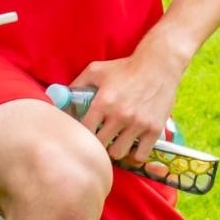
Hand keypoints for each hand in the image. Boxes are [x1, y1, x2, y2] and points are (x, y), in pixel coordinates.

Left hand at [72, 39, 186, 162]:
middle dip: (97, 143)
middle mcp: (120, 115)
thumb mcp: (96, 70)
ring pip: (118, 153)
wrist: (158, 65)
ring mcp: (138, 124)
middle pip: (100, 146)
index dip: (81, 135)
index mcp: (103, 102)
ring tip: (115, 142)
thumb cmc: (125, 67)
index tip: (83, 134)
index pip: (84, 131)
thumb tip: (60, 97)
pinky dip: (135, 154)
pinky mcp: (154, 129)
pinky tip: (132, 145)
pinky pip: (140, 155)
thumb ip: (77, 84)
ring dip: (115, 149)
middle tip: (98, 139)